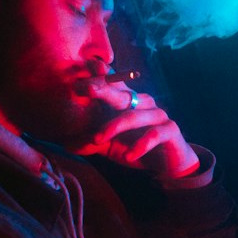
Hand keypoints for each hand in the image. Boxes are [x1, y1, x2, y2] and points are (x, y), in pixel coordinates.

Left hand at [67, 80, 200, 180]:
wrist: (169, 164)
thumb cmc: (136, 148)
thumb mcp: (111, 145)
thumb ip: (92, 142)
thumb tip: (67, 144)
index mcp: (128, 101)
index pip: (112, 84)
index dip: (98, 77)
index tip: (81, 73)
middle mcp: (142, 102)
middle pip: (121, 93)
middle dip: (103, 89)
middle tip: (86, 89)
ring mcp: (157, 114)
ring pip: (134, 116)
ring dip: (114, 127)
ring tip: (96, 139)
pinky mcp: (170, 130)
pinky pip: (154, 134)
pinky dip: (140, 145)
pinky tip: (129, 156)